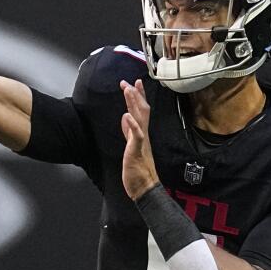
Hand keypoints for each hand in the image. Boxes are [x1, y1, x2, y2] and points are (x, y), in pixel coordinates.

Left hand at [120, 79, 159, 199]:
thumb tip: (125, 117)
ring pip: (139, 119)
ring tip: (128, 90)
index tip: (133, 83)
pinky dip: (131, 125)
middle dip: (135, 95)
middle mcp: (143, 135)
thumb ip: (129, 131)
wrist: (145, 187)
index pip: (140, 111)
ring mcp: (140, 142)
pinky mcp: (137, 150)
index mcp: (141, 134)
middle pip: (141, 111)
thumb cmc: (138, 170)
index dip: (137, 96)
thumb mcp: (131, 146)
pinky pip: (136, 136)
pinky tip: (126, 116)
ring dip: (134, 104)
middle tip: (128, 82)